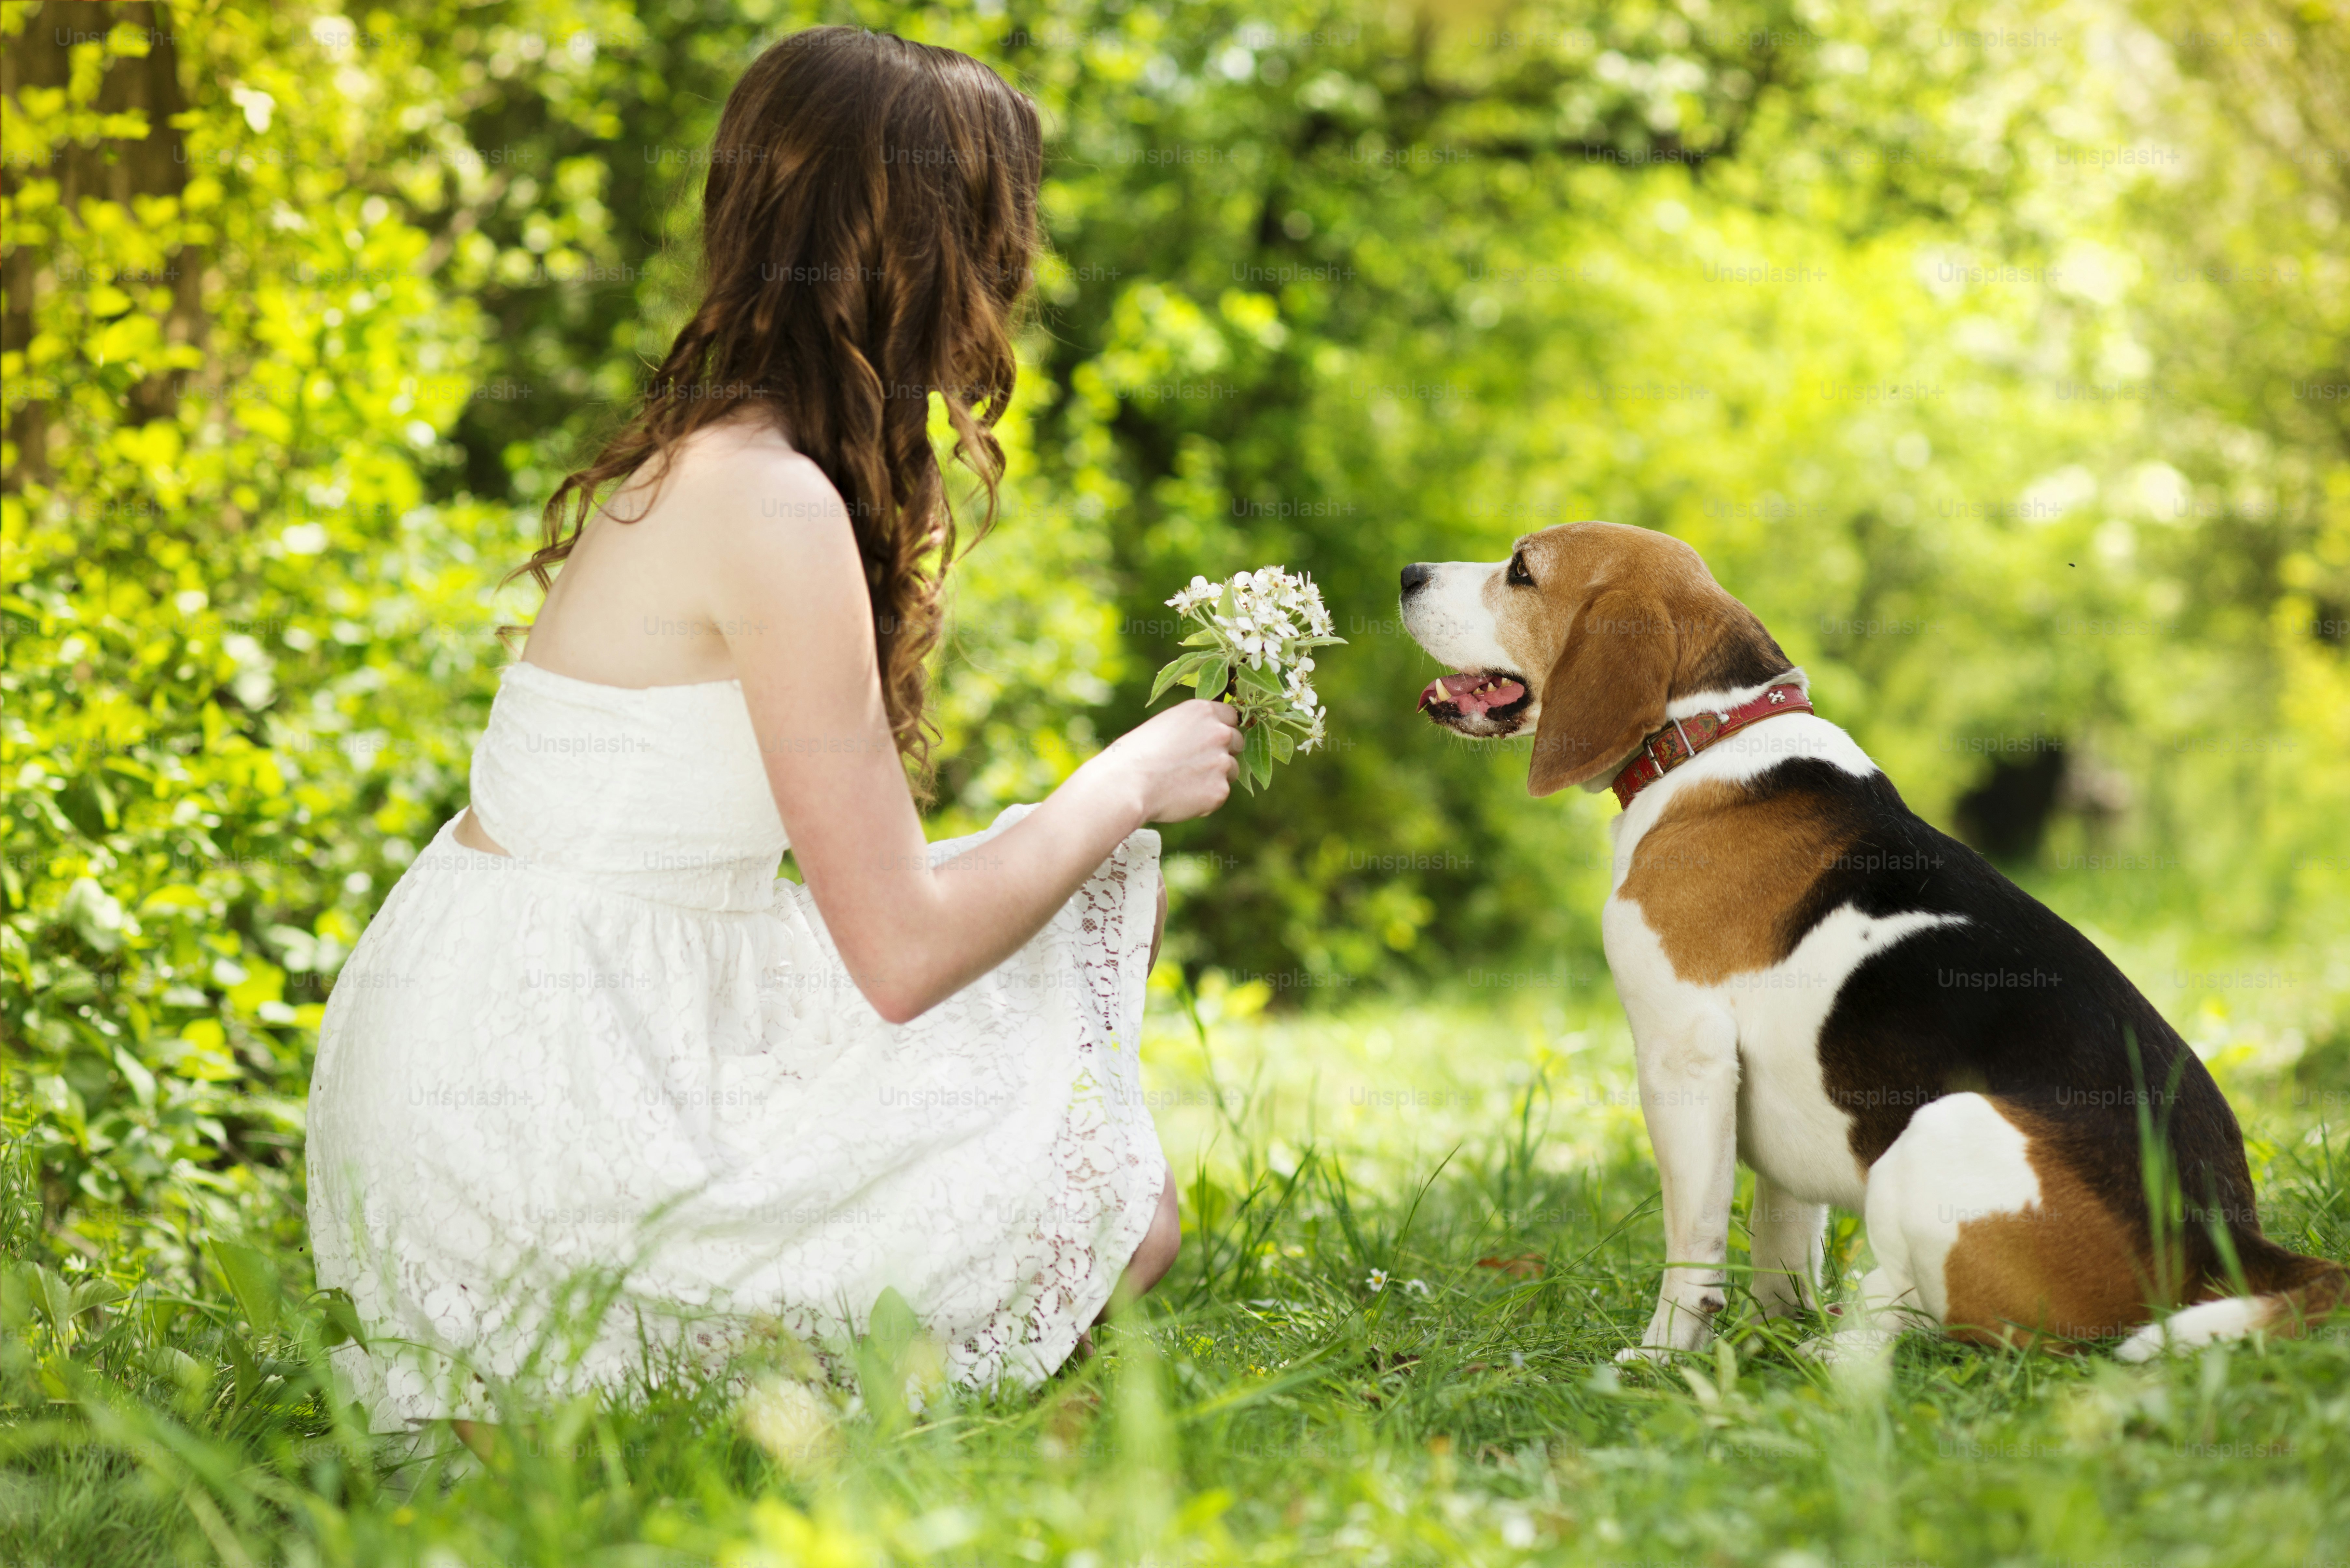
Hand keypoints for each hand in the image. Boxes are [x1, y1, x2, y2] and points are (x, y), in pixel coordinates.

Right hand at [1092, 699, 1243, 823]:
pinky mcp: (1220, 790)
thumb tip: (1205, 737)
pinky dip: (1206, 798)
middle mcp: (1219, 733)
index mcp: (1203, 711)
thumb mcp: (1165, 725)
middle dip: (1222, 752)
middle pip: (1237, 742)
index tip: (1209, 740)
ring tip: (1183, 782)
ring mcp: (1222, 762)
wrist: (1126, 784)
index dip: (1221, 729)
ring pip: (1232, 770)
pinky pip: (1220, 794)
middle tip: (1195, 764)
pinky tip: (1181, 797)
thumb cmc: (1135, 754)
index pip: (1231, 716)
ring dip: (1215, 776)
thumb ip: (1192, 727)